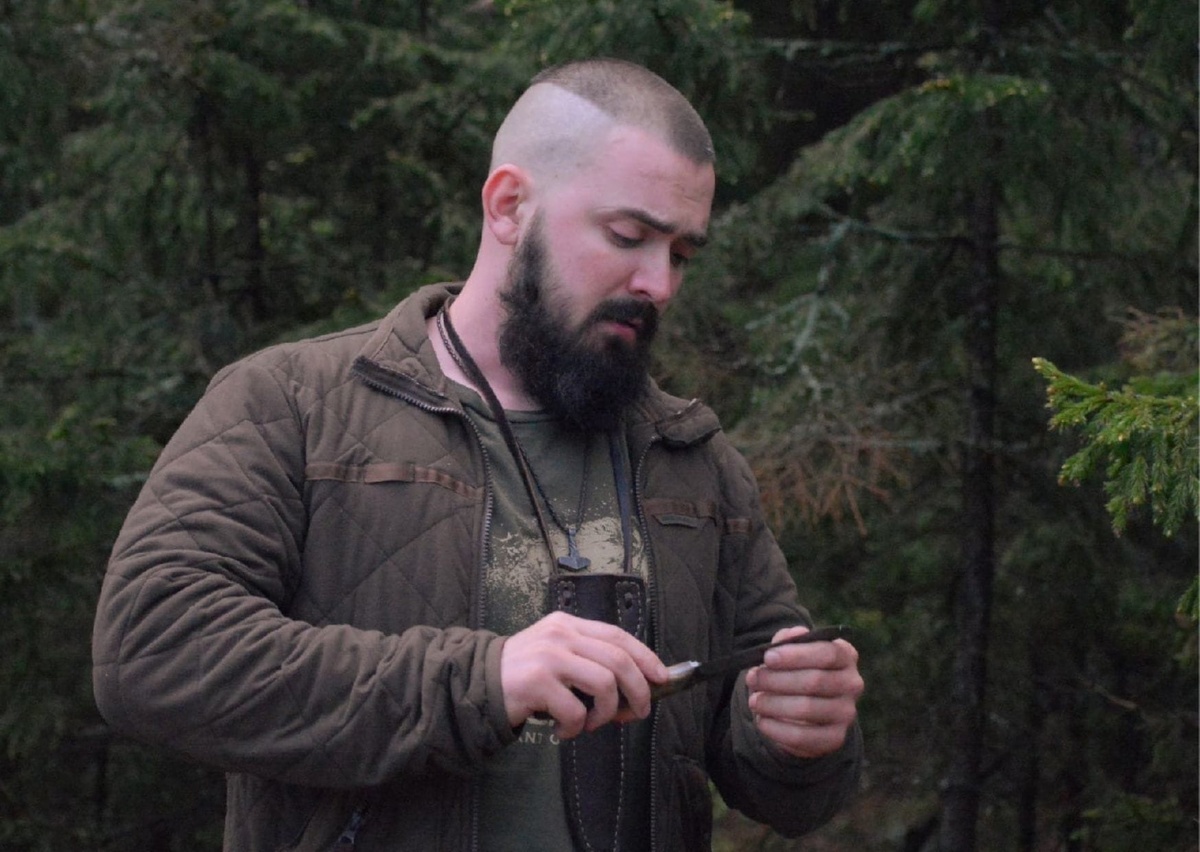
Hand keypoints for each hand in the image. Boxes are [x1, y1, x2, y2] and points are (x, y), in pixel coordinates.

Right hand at [500, 611, 667, 738]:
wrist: (477, 683)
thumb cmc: (524, 674)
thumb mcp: (556, 654)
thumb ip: (588, 661)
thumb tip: (635, 689)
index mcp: (569, 625)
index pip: (618, 635)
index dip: (646, 657)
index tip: (662, 678)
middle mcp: (561, 635)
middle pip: (619, 660)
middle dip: (638, 691)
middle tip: (638, 713)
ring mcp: (549, 657)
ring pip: (605, 685)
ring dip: (606, 714)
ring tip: (591, 725)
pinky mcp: (537, 682)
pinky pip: (576, 711)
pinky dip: (576, 728)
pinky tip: (562, 731)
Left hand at [744, 624, 863, 758]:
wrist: (805, 709)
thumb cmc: (796, 670)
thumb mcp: (792, 651)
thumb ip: (788, 641)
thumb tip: (788, 637)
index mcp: (846, 655)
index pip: (827, 652)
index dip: (795, 655)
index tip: (767, 657)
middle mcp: (852, 683)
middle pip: (815, 681)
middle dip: (777, 680)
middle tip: (753, 679)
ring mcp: (846, 713)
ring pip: (807, 709)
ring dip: (773, 704)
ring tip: (754, 700)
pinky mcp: (835, 738)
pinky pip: (802, 736)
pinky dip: (776, 729)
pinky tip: (762, 720)